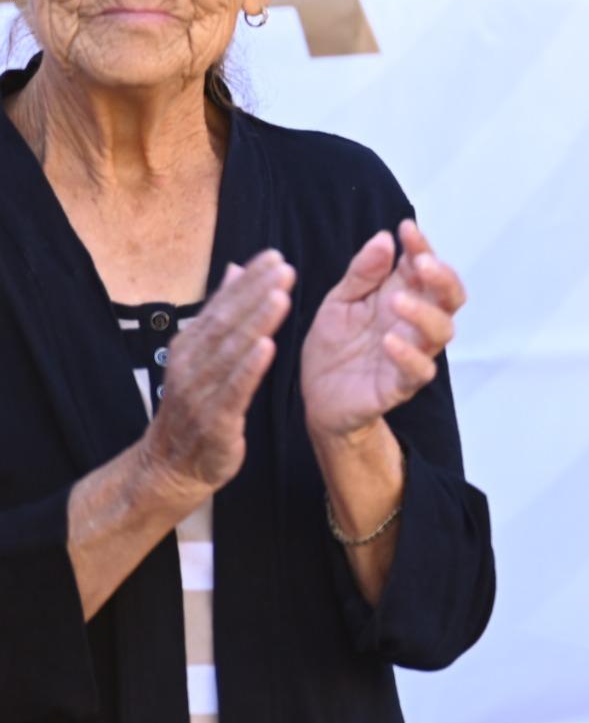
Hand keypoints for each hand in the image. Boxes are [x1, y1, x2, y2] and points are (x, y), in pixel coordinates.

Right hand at [140, 251, 293, 499]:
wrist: (170, 467)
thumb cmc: (195, 406)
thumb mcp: (203, 355)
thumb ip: (221, 313)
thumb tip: (235, 268)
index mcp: (190, 345)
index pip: (221, 305)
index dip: (247, 280)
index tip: (274, 256)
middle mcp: (191, 364)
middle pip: (225, 322)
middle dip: (255, 293)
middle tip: (284, 268)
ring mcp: (199, 392)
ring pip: (229, 352)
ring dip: (255, 323)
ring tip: (280, 297)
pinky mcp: (213, 421)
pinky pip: (232, 391)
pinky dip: (248, 368)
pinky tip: (267, 347)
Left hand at [300, 221, 467, 443]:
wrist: (318, 399)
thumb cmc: (334, 346)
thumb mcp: (338, 302)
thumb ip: (361, 273)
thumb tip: (385, 238)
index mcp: (402, 295)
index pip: (424, 266)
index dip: (421, 246)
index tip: (406, 229)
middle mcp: (414, 322)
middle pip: (450, 296)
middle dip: (442, 276)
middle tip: (421, 263)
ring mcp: (413, 353)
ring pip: (442, 330)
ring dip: (424, 312)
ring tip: (396, 301)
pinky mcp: (401, 384)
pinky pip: (419, 370)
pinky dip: (409, 355)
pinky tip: (388, 342)